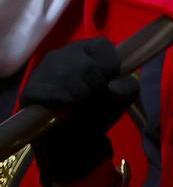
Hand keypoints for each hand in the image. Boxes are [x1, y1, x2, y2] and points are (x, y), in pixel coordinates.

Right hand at [22, 38, 138, 186]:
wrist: (73, 141)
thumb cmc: (98, 111)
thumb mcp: (122, 98)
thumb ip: (128, 87)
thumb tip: (114, 86)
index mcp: (86, 50)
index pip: (102, 45)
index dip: (110, 66)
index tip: (110, 84)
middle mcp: (62, 55)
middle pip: (87, 65)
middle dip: (97, 89)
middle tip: (96, 103)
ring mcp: (43, 71)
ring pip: (68, 76)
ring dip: (82, 98)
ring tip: (83, 109)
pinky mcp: (30, 90)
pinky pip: (50, 91)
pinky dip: (63, 104)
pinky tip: (65, 109)